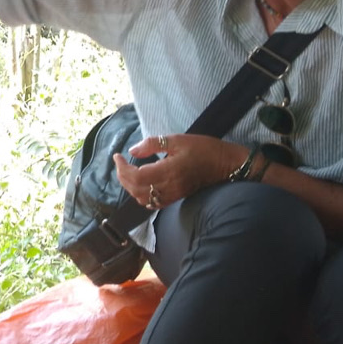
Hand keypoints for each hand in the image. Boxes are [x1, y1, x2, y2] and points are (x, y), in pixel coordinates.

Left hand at [113, 134, 248, 209]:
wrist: (225, 164)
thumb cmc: (203, 148)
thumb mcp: (177, 140)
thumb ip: (153, 144)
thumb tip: (132, 150)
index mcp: (168, 171)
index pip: (136, 176)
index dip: (122, 168)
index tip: (117, 156)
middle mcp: (169, 187)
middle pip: (136, 189)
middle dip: (122, 177)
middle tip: (120, 163)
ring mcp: (173, 195)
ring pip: (142, 198)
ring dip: (130, 187)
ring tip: (127, 172)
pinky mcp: (176, 197)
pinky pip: (153, 203)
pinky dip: (141, 195)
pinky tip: (140, 183)